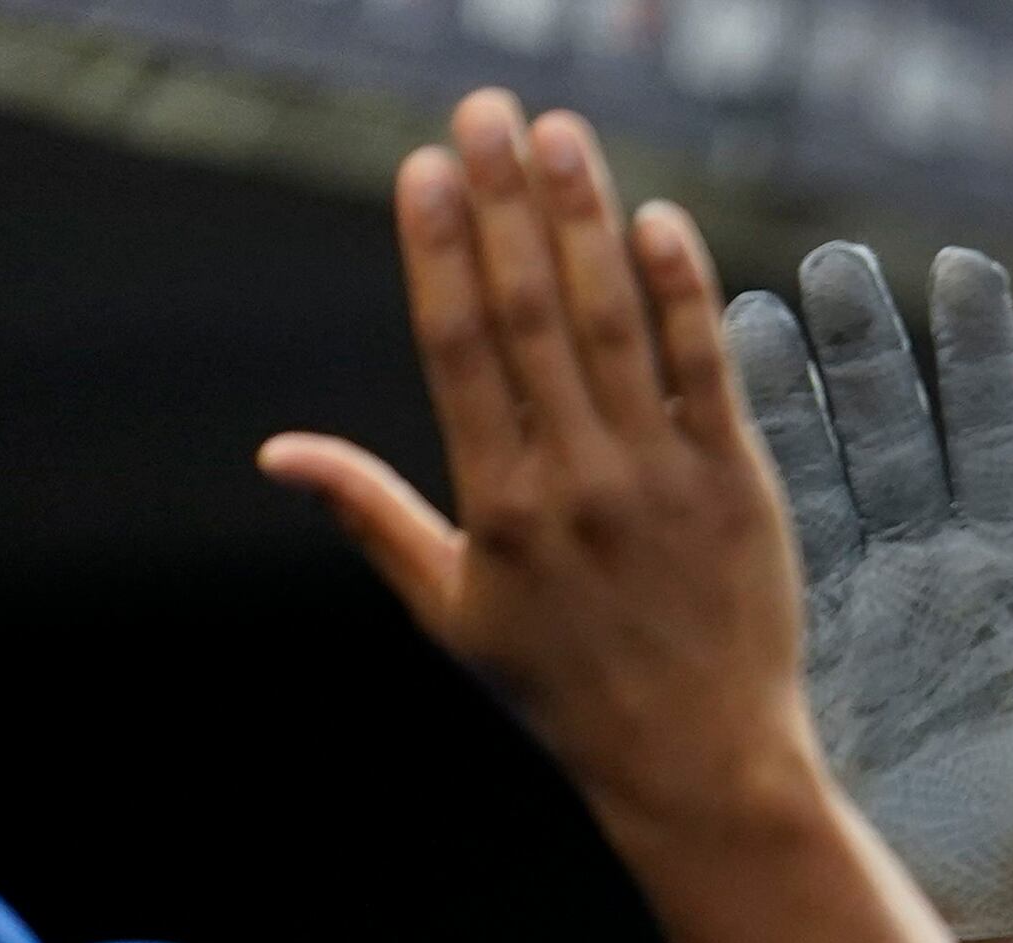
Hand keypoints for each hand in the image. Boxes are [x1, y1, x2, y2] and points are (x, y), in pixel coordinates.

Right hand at [259, 94, 818, 850]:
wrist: (697, 763)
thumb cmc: (566, 690)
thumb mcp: (451, 613)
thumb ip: (372, 515)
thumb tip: (276, 452)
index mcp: (495, 504)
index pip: (456, 349)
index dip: (440, 252)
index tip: (427, 168)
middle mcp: (570, 482)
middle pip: (529, 314)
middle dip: (505, 203)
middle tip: (490, 110)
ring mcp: (656, 481)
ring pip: (612, 325)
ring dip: (585, 221)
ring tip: (562, 134)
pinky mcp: (736, 487)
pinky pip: (706, 373)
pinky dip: (683, 295)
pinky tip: (658, 221)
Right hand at [727, 245, 1012, 942]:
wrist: (980, 920)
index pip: (997, 432)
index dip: (979, 355)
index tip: (961, 270)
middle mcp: (934, 556)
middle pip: (895, 426)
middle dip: (864, 348)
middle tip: (831, 268)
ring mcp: (855, 587)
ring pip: (814, 463)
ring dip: (781, 390)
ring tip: (739, 311)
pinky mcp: (790, 632)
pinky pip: (756, 535)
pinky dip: (727, 471)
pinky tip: (691, 406)